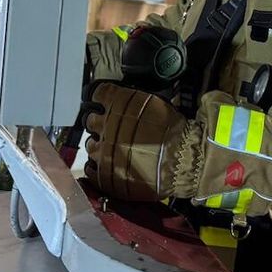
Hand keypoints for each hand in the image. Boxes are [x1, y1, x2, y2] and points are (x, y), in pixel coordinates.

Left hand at [84, 83, 189, 200]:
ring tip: (111, 148)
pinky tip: (104, 165)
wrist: (181, 161)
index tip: (104, 102)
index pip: (97, 95)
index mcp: (117, 105)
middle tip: (110, 127)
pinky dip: (95, 167)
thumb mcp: (154, 104)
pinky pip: (90, 170)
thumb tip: (129, 102)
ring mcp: (103, 153)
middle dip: (98, 123)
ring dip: (98, 145)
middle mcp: (105, 127)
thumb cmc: (173, 131)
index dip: (101, 98)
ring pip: (90, 146)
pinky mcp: (105, 176)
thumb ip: (135, 102)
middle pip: (90, 121)